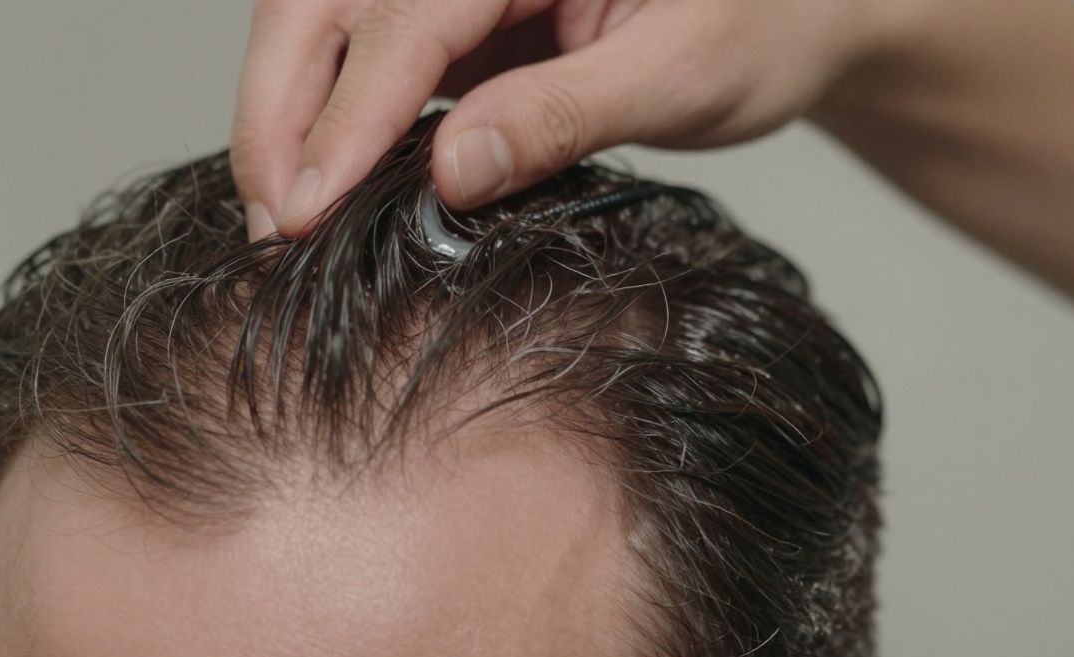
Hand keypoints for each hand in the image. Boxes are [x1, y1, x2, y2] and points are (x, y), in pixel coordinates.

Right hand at [231, 0, 887, 239]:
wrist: (802, 6)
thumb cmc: (765, 20)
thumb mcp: (685, 72)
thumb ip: (570, 114)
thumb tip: (453, 173)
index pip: (406, 13)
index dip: (347, 114)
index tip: (304, 206)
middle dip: (281, 106)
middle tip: (271, 218)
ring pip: (332, 23)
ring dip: (292, 113)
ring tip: (284, 212)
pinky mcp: (468, 15)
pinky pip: (376, 56)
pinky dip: (340, 119)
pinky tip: (334, 183)